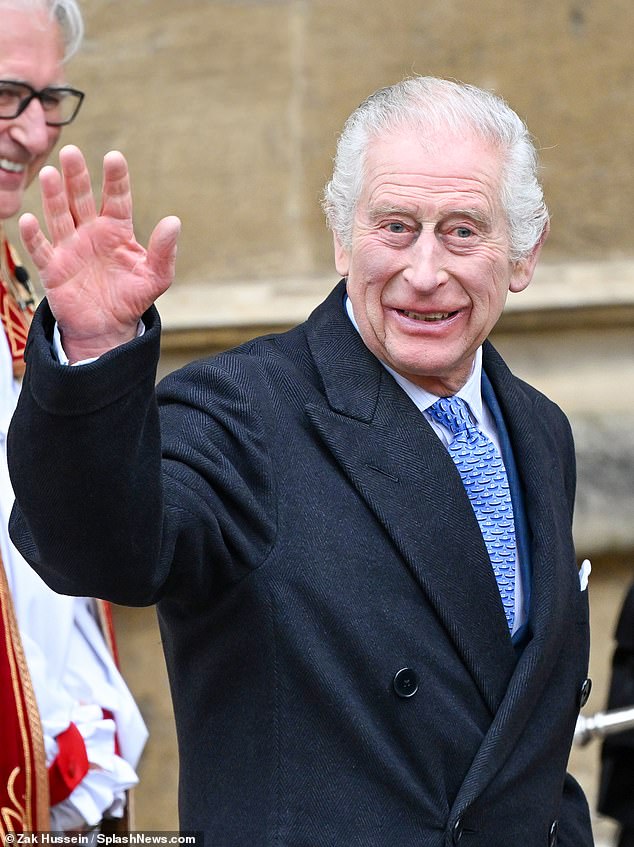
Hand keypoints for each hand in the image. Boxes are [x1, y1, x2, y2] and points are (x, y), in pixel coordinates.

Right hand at [19, 144, 180, 361]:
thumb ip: (164, 251)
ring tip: (49, 173)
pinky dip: (35, 236)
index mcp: (117, 230)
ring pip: (59, 216)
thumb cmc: (132, 297)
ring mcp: (70, 248)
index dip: (115, 178)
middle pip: (81, 199)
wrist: (108, 327)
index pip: (116, 198)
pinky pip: (42, 249)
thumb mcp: (156, 277)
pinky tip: (31, 220)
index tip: (114, 157)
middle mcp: (91, 232)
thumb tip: (174, 221)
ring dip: (53, 196)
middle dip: (76, 177)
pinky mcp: (54, 268)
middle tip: (71, 152)